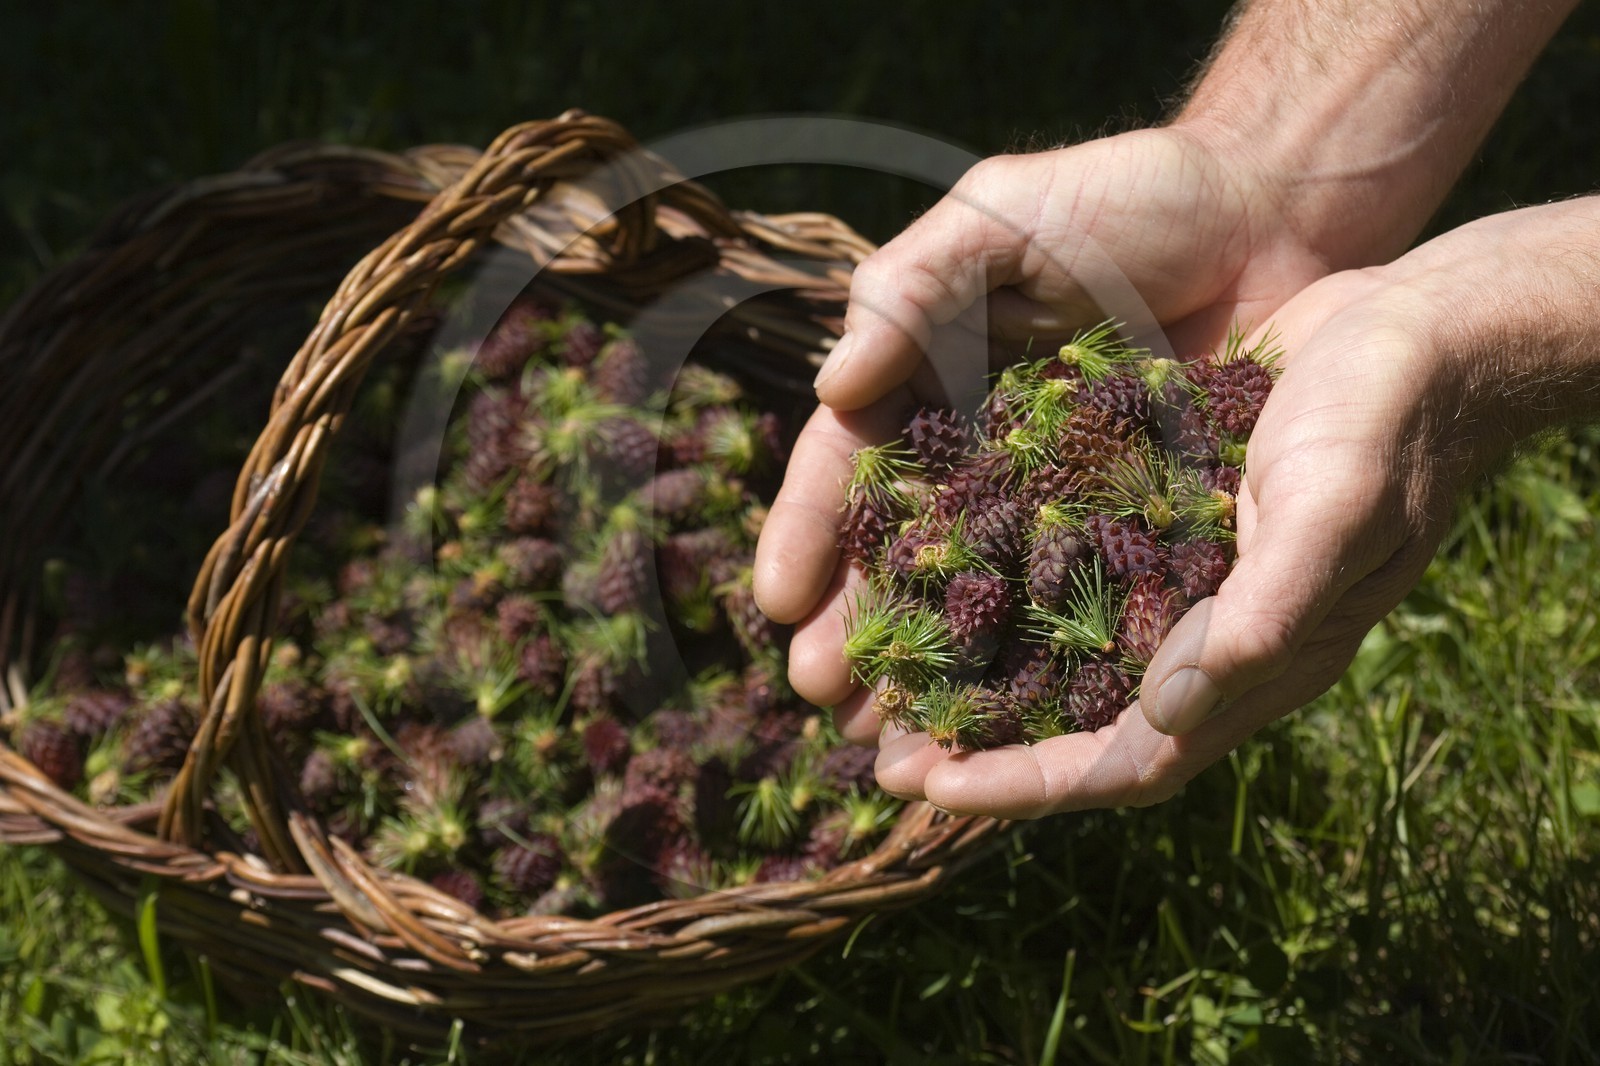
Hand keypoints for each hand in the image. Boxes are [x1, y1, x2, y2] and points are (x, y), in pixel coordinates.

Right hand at [754, 125, 1341, 744]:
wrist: (1274, 209)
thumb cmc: (1131, 194)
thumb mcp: (1004, 216)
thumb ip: (914, 285)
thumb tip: (834, 385)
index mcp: (926, 376)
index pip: (849, 463)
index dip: (807, 530)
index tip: (777, 601)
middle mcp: (977, 449)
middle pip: (900, 550)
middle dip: (858, 626)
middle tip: (822, 700)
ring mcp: (1055, 496)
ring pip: (978, 596)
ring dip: (933, 669)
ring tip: (890, 740)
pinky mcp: (1135, 527)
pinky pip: (1078, 604)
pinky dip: (1040, 664)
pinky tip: (1011, 723)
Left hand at [865, 197, 1599, 816]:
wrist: (1427, 332)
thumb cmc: (1389, 422)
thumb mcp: (1332, 512)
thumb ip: (1267, 613)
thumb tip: (1176, 712)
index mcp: (1253, 664)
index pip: (1126, 762)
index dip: (1028, 784)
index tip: (932, 787)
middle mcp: (1209, 638)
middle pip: (1079, 726)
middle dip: (985, 746)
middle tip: (880, 746)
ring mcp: (1186, 581)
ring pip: (1067, 658)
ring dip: (984, 673)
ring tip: (894, 674)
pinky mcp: (1166, 518)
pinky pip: (1077, 574)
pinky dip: (1011, 584)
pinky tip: (948, 565)